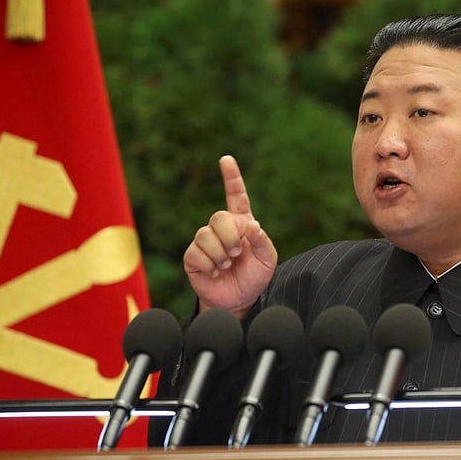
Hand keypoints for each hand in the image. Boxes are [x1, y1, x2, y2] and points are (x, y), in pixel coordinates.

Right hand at [183, 156, 276, 317]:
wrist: (239, 300)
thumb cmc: (254, 276)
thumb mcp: (267, 260)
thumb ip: (262, 241)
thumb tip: (252, 226)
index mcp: (241, 223)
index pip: (235, 195)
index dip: (231, 177)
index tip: (226, 159)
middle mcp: (222, 229)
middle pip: (218, 217)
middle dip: (230, 237)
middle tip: (236, 253)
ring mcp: (205, 241)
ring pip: (205, 235)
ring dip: (220, 253)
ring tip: (226, 265)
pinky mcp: (193, 257)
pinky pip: (196, 253)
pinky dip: (209, 265)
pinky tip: (215, 272)